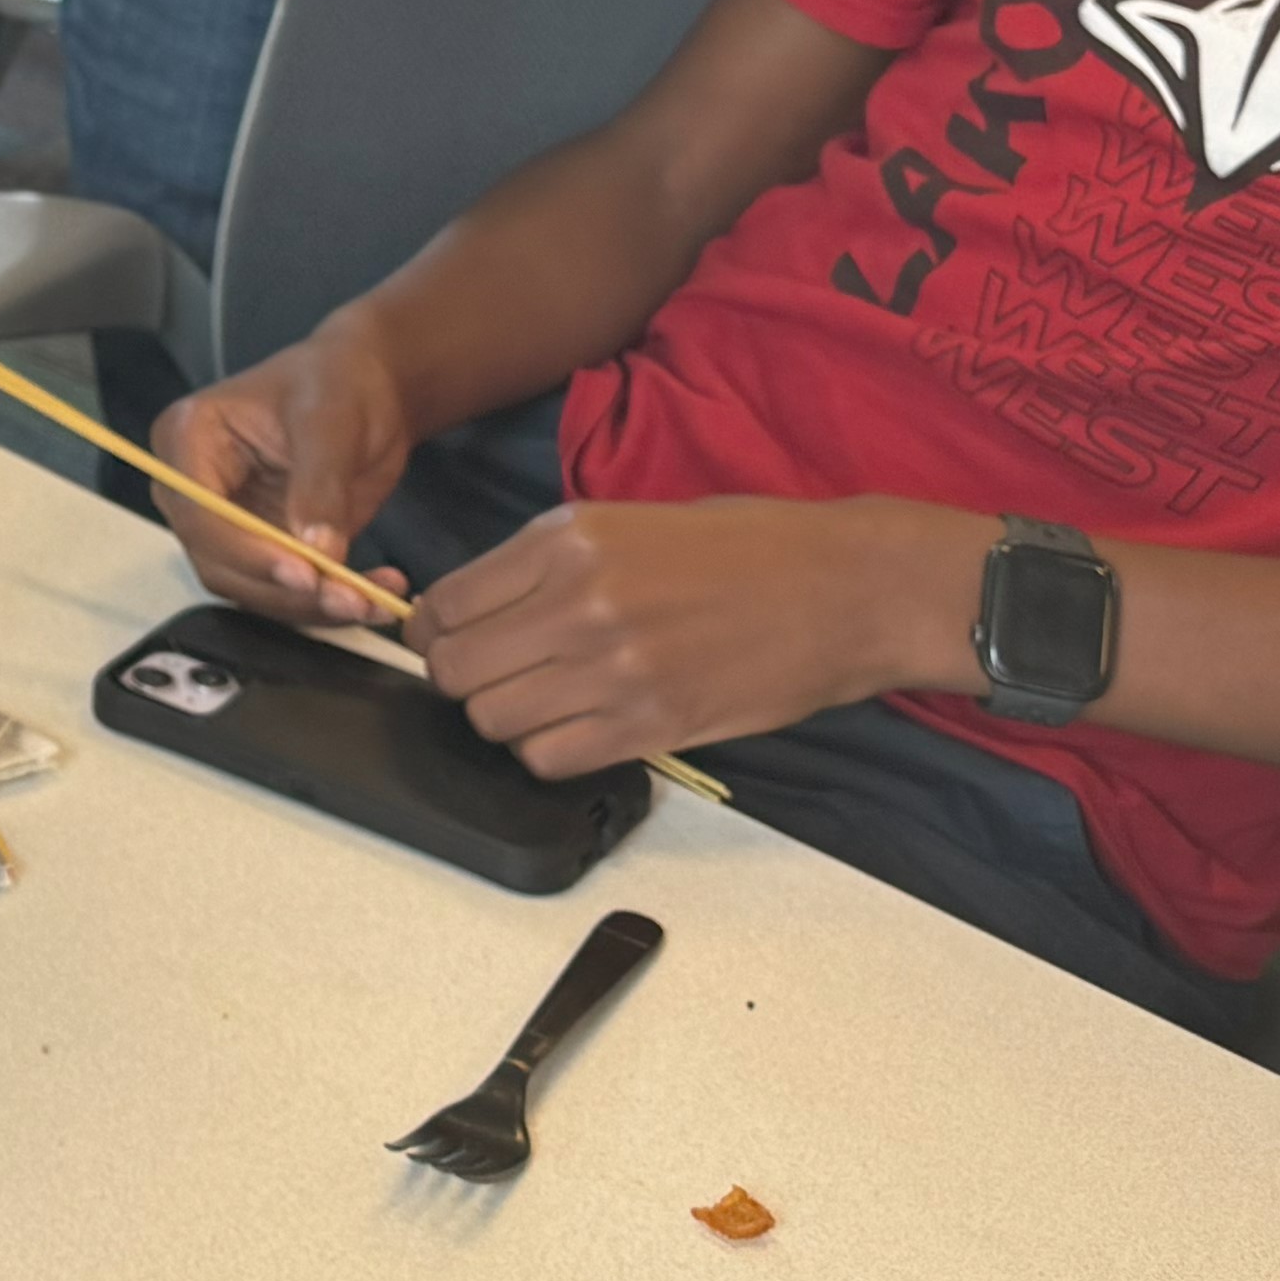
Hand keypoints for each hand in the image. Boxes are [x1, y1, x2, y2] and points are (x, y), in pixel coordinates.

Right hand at [150, 323, 419, 629]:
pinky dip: (329, 604)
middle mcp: (194, 489)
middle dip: (285, 589)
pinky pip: (285, 592)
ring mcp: (227, 524)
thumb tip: (318, 554)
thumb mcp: (330, 421)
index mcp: (188, 438)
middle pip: (219, 561)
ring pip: (251, 588)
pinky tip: (378, 595)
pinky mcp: (263, 549)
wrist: (368, 390)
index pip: (199, 512)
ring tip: (374, 600)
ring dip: (311, 606)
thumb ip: (319, 486)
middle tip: (351, 598)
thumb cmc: (337, 382)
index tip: (305, 574)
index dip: (246, 551)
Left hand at [412, 494, 982, 781]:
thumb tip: (476, 606)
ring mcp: (613, 667)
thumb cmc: (743, 547)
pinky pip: (550, 759)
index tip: (455, 641)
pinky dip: (552, 752)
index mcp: (564, 540)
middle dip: (464, 680)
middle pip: (455, 669)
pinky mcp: (653, 723)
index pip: (444, 605)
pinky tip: (583, 730)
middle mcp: (577, 601)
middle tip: (502, 678)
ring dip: (508, 720)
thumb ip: (545, 562)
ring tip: (549, 704)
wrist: (843, 587)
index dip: (436, 632)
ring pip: (493, 721)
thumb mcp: (626, 521)